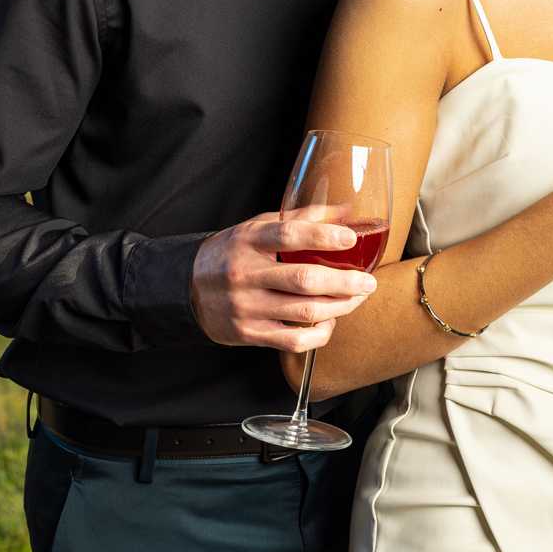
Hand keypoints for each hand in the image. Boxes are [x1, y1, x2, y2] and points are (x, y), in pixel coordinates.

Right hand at [190, 209, 377, 350]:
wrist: (185, 288)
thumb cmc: (231, 253)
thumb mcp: (257, 227)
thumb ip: (300, 218)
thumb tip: (345, 211)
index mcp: (248, 241)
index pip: (289, 235)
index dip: (324, 236)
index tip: (351, 237)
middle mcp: (245, 274)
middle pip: (303, 280)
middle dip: (344, 282)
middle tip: (368, 282)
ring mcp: (246, 307)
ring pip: (303, 312)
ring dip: (340, 307)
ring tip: (357, 298)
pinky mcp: (248, 333)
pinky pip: (293, 340)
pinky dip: (319, 334)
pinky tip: (330, 321)